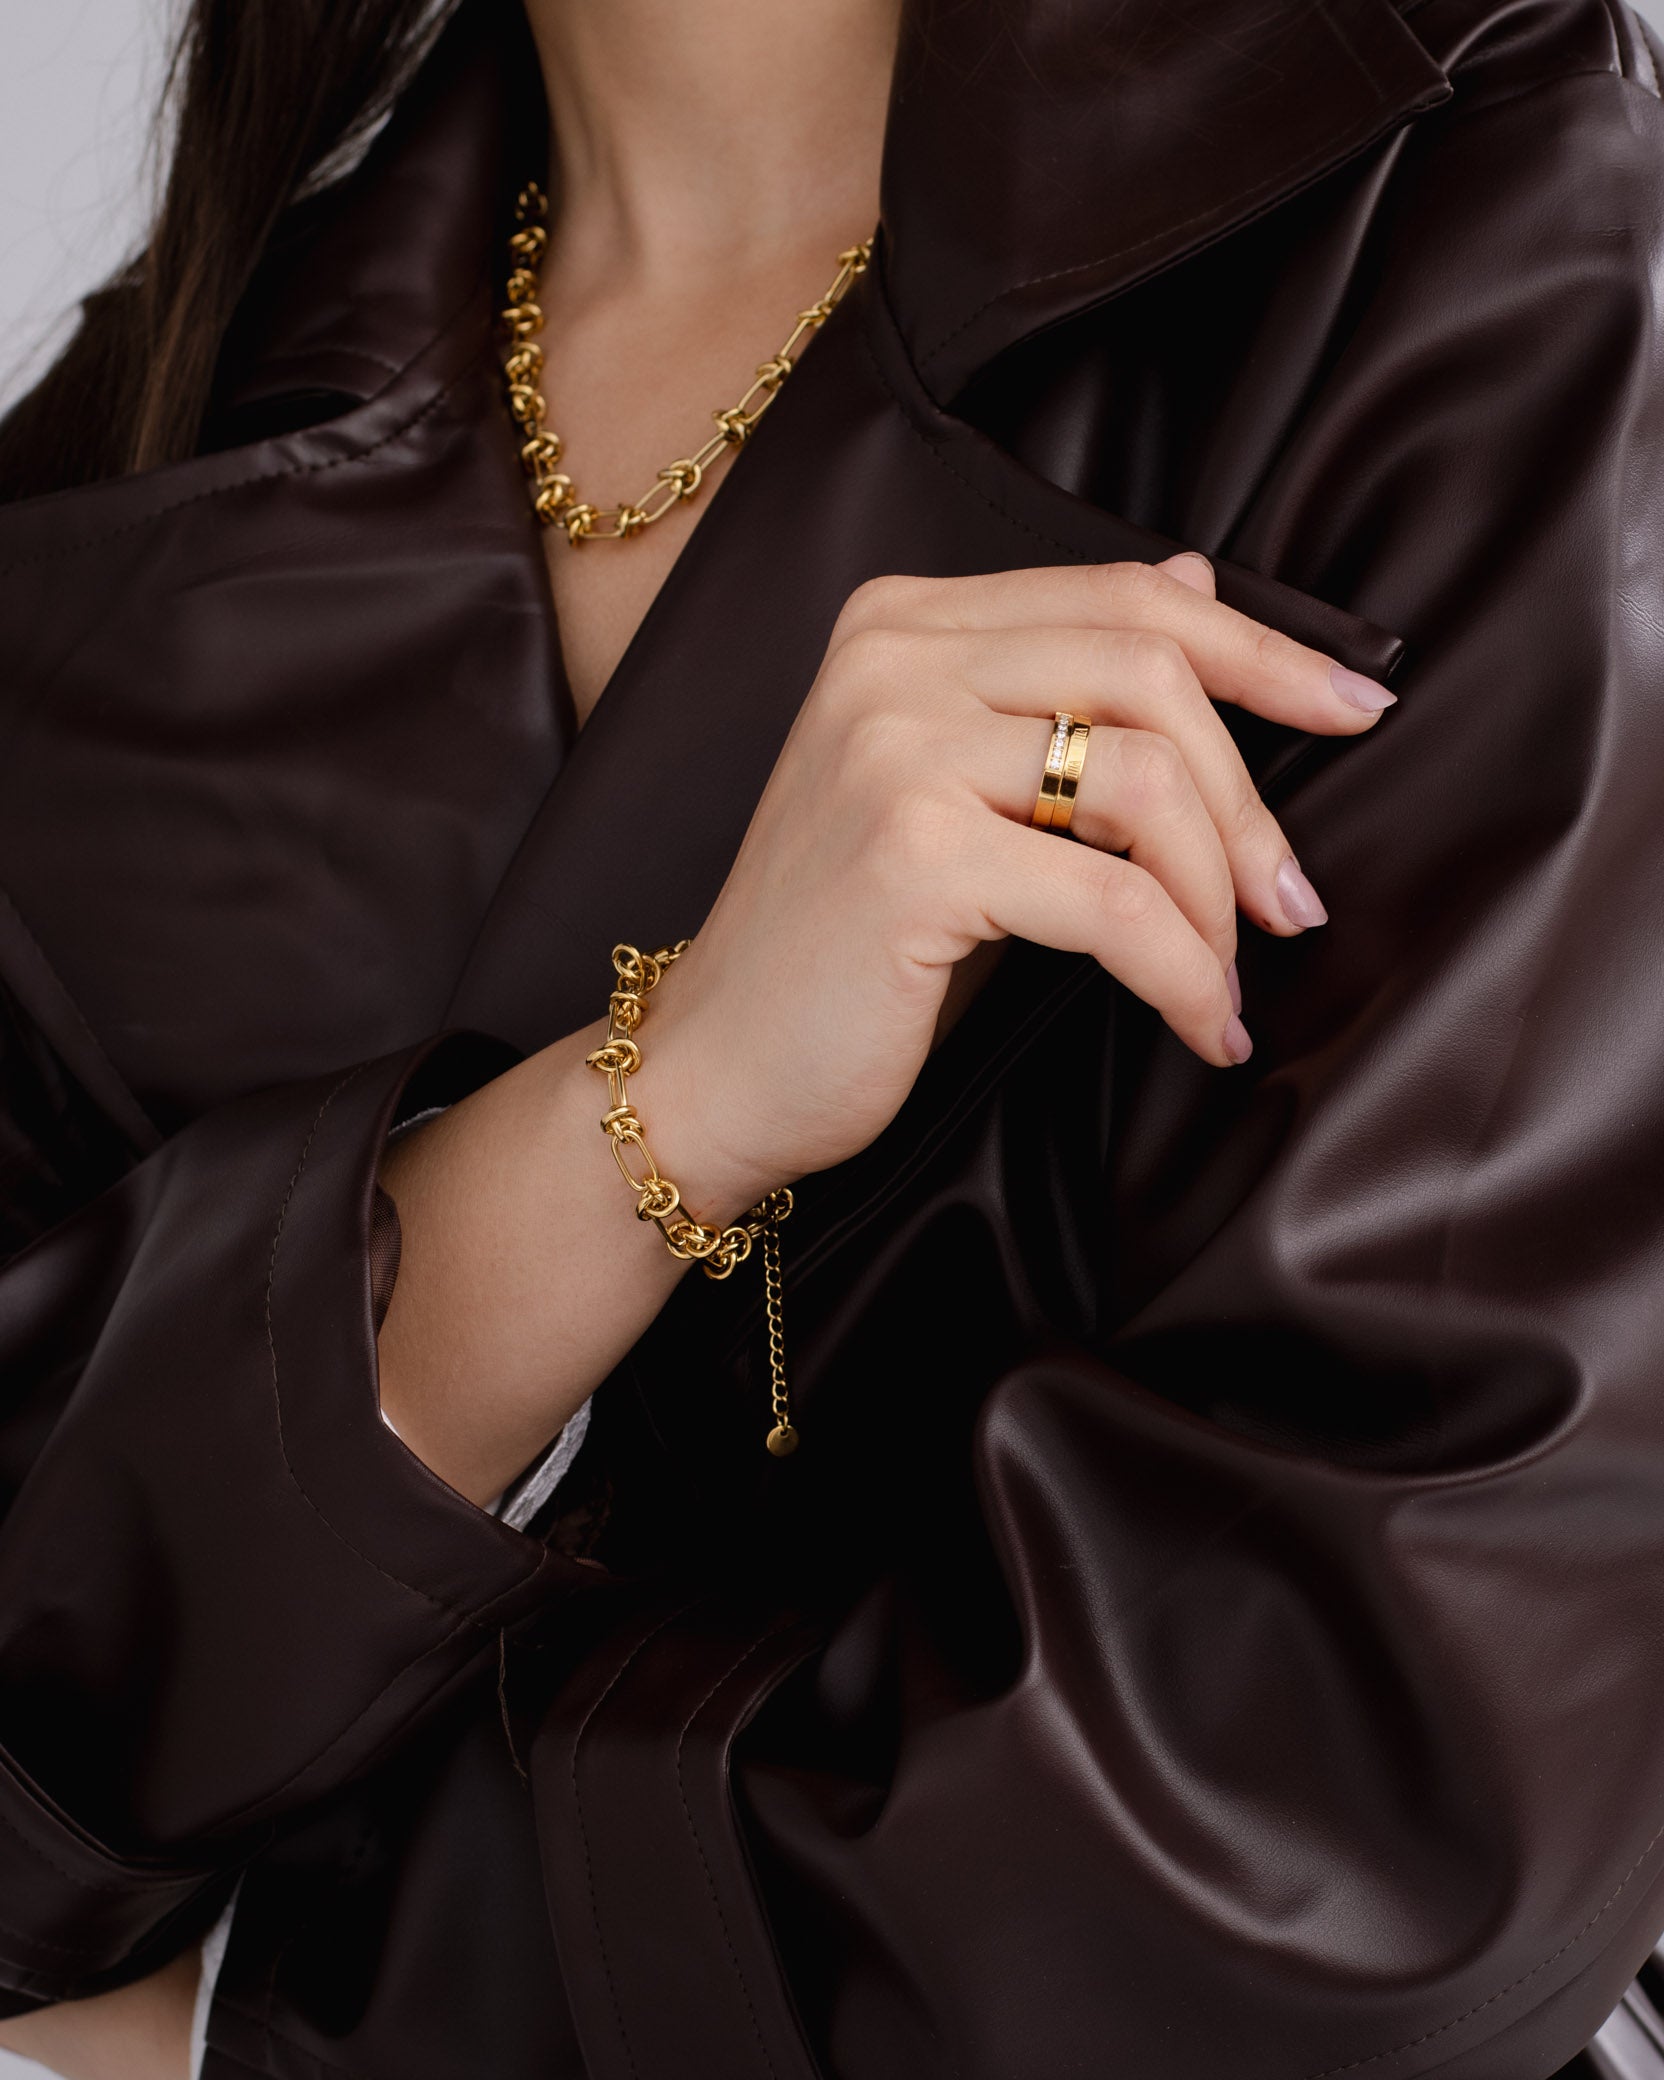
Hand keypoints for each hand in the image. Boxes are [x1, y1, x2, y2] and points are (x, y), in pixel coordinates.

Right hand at [640, 554, 1394, 1216]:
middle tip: (1291, 899)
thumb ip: (1058, 684)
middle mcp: (891, 660)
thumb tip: (1197, 583)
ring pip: (1145, 781)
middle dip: (1253, 795)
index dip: (1262, 651)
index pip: (1124, 596)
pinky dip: (1181, 973)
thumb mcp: (954, 791)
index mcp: (903, 622)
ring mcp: (893, 747)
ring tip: (1229, 973)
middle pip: (1151, 669)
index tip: (1356, 708)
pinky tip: (1200, 1025)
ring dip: (1218, 895)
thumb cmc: (845, 945)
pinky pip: (1112, 904)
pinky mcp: (910, 855)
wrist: (716, 1068)